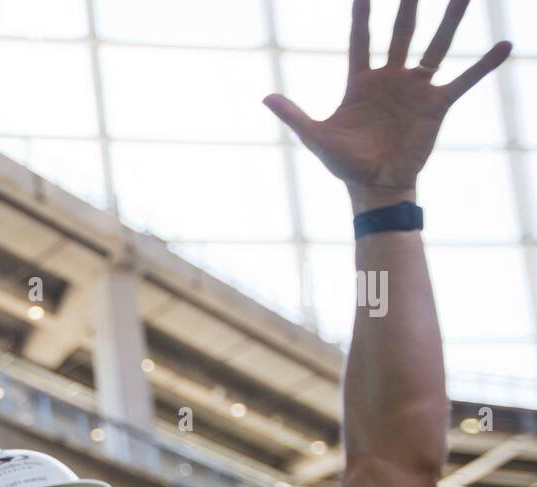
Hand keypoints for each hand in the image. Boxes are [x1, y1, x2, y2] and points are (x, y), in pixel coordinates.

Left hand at [263, 0, 510, 211]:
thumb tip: (264, 98)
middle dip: (408, 3)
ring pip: (437, 46)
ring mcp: (416, 89)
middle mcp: (391, 78)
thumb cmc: (344, 163)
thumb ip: (294, 115)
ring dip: (452, 19)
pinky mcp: (436, 105)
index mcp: (360, 82)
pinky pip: (465, 80)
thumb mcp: (316, 137)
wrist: (375, 186)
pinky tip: (505, 45)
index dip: (361, 13)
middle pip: (401, 31)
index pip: (360, 39)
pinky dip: (485, 64)